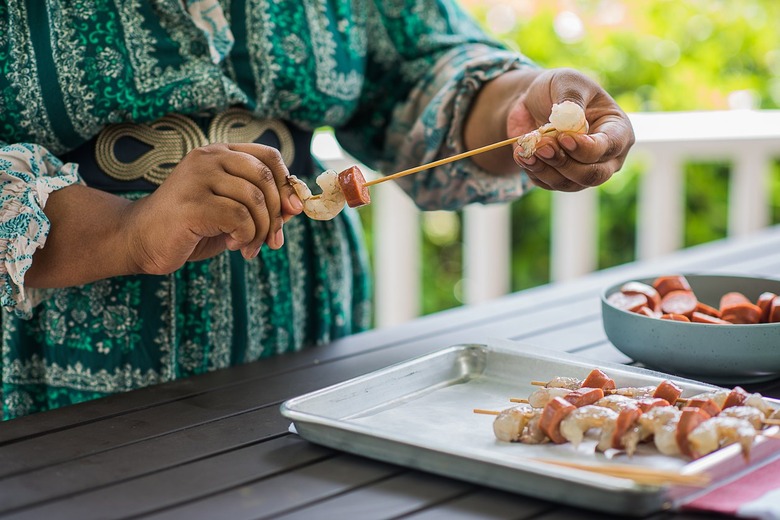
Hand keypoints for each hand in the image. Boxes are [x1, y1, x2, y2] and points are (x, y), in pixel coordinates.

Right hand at [123, 143, 302, 274]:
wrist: (140, 239)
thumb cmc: (190, 226)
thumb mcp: (232, 212)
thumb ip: (262, 205)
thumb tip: (297, 207)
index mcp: (218, 153)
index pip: (269, 156)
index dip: (287, 183)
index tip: (293, 211)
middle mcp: (208, 158)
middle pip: (266, 178)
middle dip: (276, 214)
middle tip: (272, 240)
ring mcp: (198, 178)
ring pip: (255, 199)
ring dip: (260, 231)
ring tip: (247, 246)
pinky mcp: (192, 203)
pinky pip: (239, 217)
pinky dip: (245, 236)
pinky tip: (232, 245)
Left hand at [507, 68, 634, 191]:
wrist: (534, 100)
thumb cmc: (560, 87)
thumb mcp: (567, 82)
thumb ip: (571, 101)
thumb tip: (572, 121)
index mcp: (617, 130)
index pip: (609, 148)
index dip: (587, 148)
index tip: (563, 138)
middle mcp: (606, 156)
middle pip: (593, 175)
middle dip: (565, 163)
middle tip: (542, 146)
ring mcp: (584, 170)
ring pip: (568, 183)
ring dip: (545, 168)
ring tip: (528, 149)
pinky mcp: (561, 178)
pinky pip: (547, 184)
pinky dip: (533, 170)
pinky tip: (522, 154)